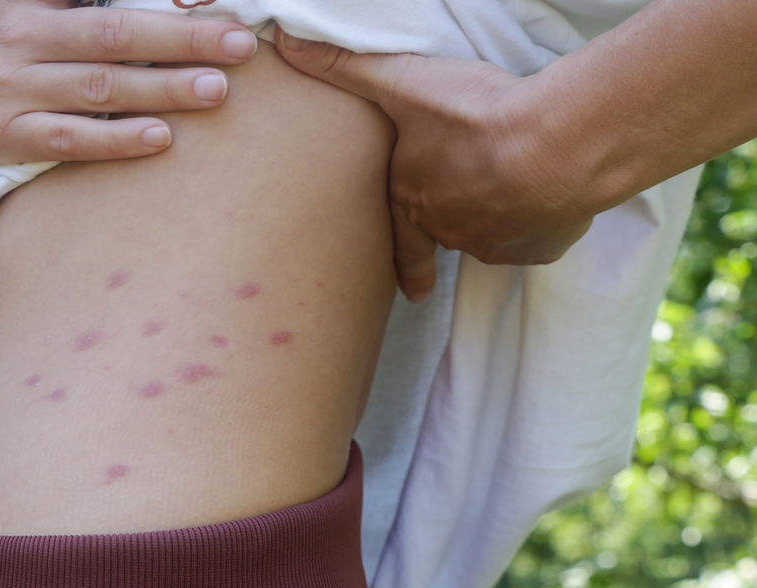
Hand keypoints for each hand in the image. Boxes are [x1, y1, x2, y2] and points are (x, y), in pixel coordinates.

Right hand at [0, 0, 258, 176]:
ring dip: (164, 89)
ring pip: (100, 87)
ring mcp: (10, 87)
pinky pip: (70, 139)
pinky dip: (117, 138)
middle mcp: (17, 33)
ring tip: (218, 90)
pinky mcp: (5, 136)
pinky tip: (161, 137)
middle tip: (241, 42)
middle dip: (184, 38)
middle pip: (115, 32)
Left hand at [275, 27, 595, 300]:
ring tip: (515, 190)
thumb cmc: (472, 118)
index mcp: (416, 204)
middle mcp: (454, 232)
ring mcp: (500, 242)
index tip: (414, 291)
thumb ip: (347, 68)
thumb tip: (285, 43)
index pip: (404, 246)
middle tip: (473, 208)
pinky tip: (547, 195)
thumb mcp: (403, 84)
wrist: (553, 145)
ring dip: (501, 216)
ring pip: (496, 233)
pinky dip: (541, 219)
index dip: (409, 267)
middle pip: (452, 230)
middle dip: (459, 219)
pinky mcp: (544, 244)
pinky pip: (538, 236)